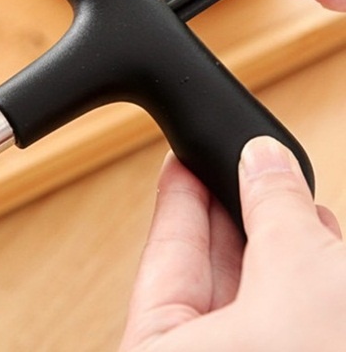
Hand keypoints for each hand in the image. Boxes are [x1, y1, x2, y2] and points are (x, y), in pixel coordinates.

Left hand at [119, 136, 345, 351]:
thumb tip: (261, 158)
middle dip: (229, 212)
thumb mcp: (300, 275)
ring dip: (271, 241)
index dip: (177, 196)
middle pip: (205, 270)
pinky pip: (282, 316)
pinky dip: (297, 275)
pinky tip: (312, 238)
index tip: (182, 159)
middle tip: (237, 165)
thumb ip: (272, 208)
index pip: (162, 254)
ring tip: (278, 191)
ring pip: (249, 293)